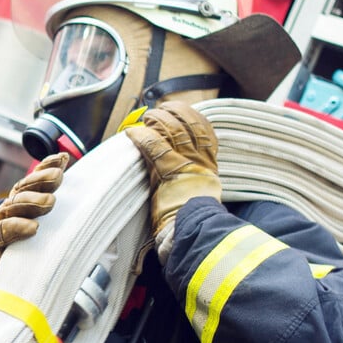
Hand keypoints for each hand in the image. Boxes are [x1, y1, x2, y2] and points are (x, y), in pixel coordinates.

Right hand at [0, 152, 69, 281]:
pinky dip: (18, 226)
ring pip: (15, 204)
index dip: (46, 166)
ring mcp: (2, 222)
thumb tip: (82, 195)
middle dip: (41, 179)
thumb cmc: (23, 242)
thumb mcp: (39, 222)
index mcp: (24, 199)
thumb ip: (54, 208)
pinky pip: (4, 230)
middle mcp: (12, 206)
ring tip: (50, 201)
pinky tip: (33, 227)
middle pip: (25, 188)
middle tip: (58, 176)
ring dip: (32, 200)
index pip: (34, 179)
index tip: (62, 158)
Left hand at [125, 101, 220, 262]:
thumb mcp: (196, 195)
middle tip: (158, 110)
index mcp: (209, 166)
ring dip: (157, 121)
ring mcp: (186, 164)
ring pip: (173, 131)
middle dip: (173, 113)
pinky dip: (142, 137)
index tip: (179, 110)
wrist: (193, 233)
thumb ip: (187, 178)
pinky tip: (132, 133)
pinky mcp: (168, 172)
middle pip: (189, 125)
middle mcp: (201, 161)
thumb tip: (171, 168)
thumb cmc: (189, 220)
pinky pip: (155, 147)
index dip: (191, 116)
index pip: (205, 131)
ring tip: (146, 118)